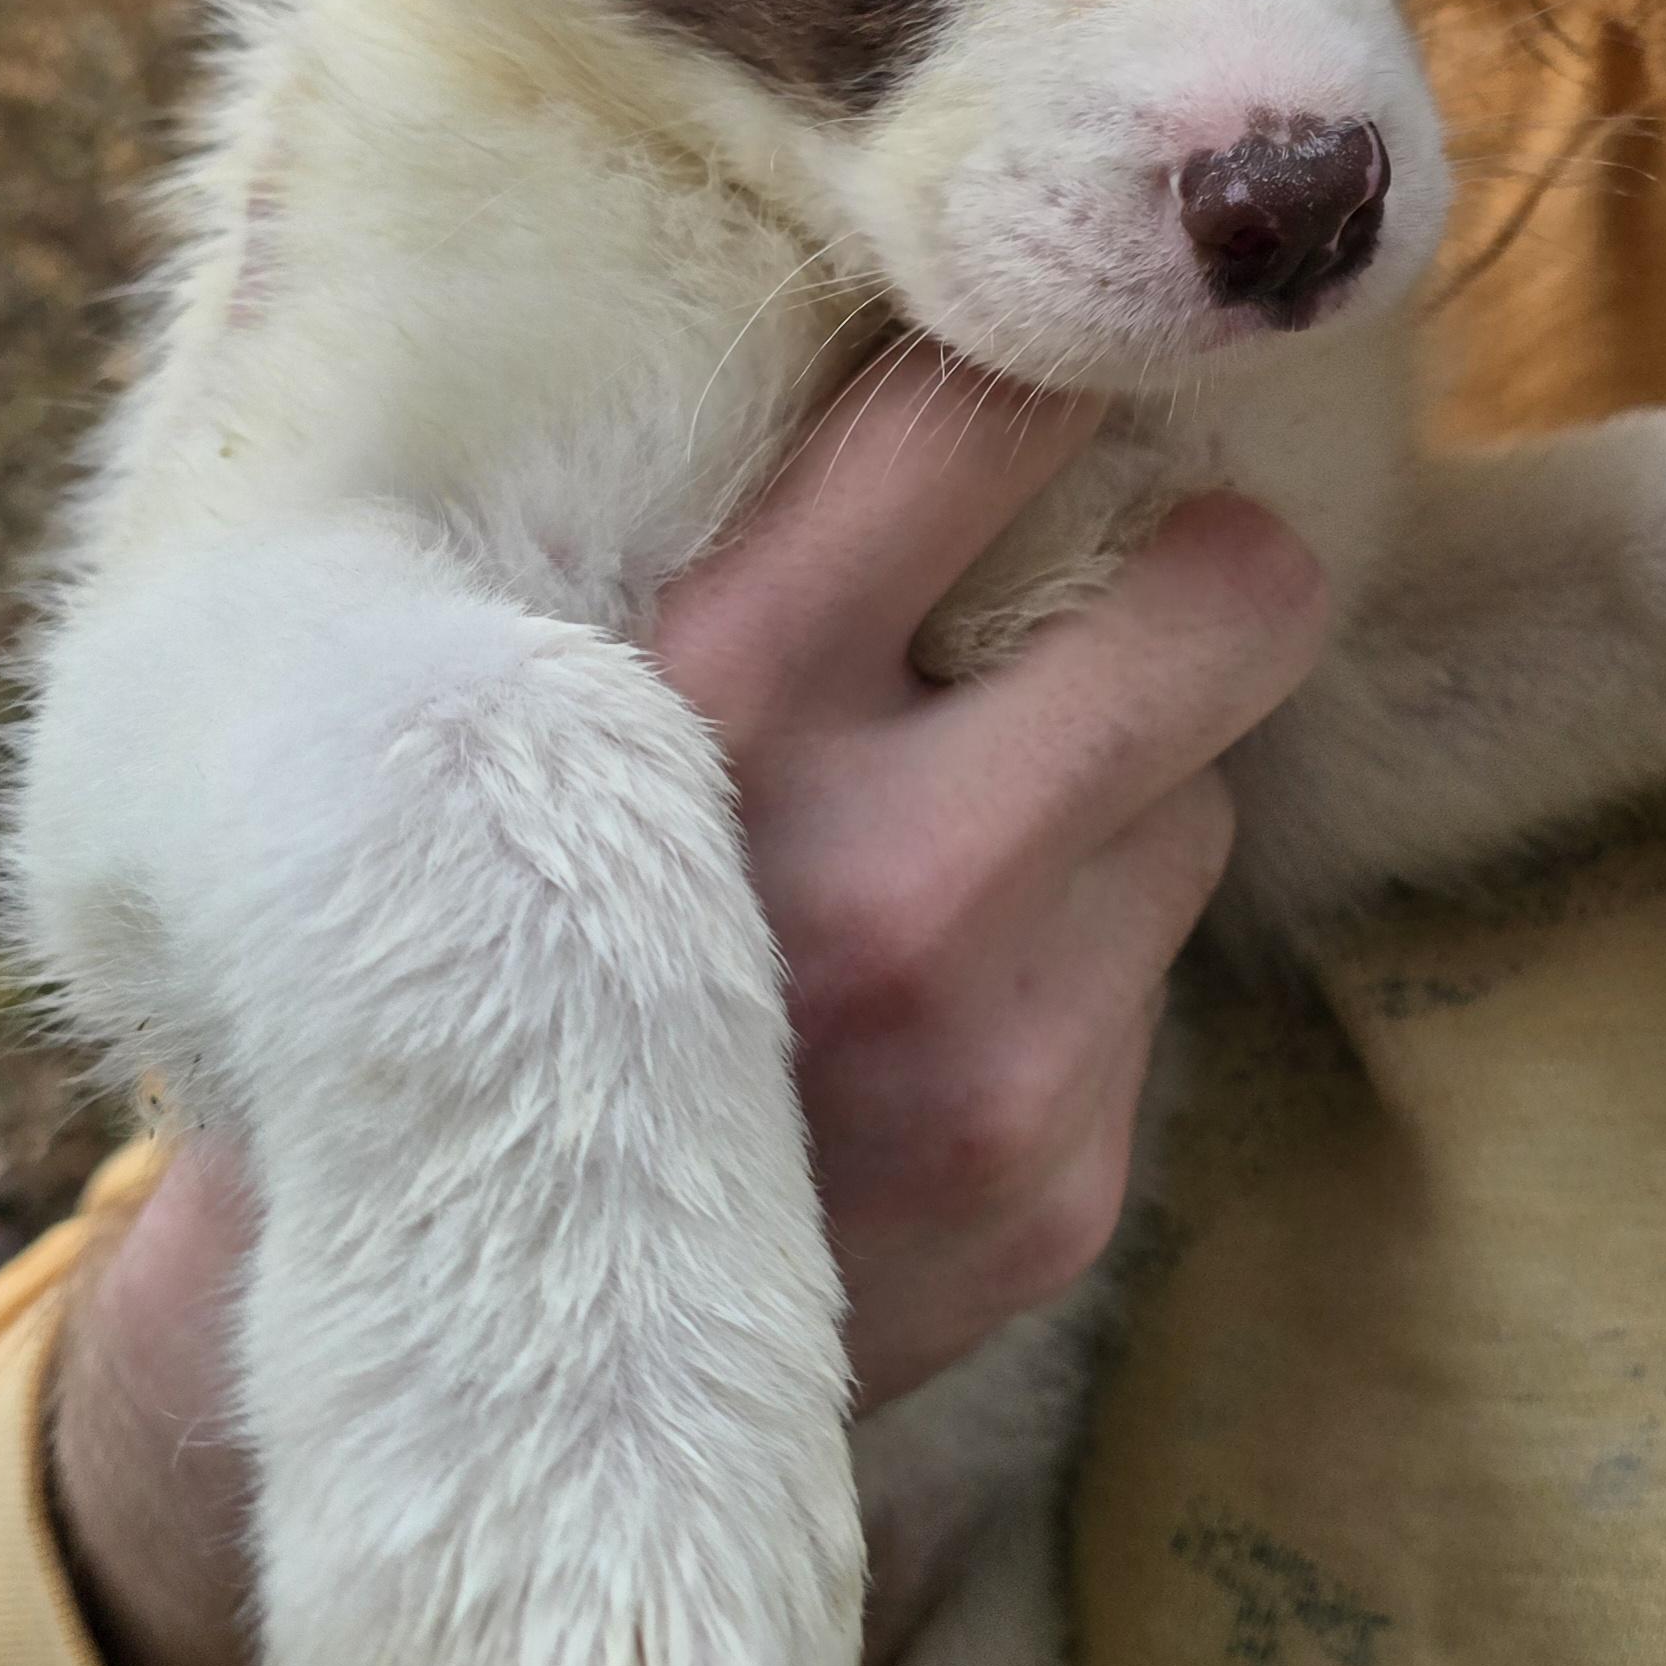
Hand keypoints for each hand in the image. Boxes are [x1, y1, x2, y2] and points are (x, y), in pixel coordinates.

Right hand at [46, 347, 1326, 1665]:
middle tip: (1175, 567)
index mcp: (708, 713)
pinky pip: (1152, 984)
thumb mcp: (531, 712)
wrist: (442, 1327)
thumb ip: (726, 558)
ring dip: (1118, 798)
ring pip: (1198, 803)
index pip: (967, 431)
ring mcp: (996, 1058)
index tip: (1086, 338)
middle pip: (1223, 609)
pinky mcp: (1057, 1188)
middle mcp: (879, 883)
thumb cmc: (483, 935)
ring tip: (964, 850)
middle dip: (1216, 572)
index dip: (1054, 355)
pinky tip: (939, 1019)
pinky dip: (1078, 964)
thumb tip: (937, 355)